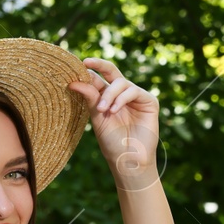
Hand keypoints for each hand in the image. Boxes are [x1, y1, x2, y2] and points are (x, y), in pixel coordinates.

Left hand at [68, 55, 159, 187]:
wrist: (128, 160)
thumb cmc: (112, 142)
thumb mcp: (97, 117)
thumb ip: (90, 98)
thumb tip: (74, 81)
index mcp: (108, 97)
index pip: (98, 79)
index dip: (88, 72)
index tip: (74, 68)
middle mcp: (122, 94)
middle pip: (112, 71)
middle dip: (100, 64)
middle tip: (87, 63)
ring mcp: (136, 97)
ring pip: (121, 82)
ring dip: (109, 94)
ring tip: (103, 110)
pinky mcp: (149, 101)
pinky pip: (133, 91)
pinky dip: (121, 99)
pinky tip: (114, 111)